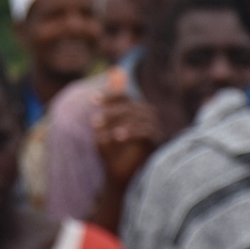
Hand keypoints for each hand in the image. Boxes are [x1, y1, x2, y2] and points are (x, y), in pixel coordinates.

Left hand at [93, 69, 162, 185]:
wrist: (118, 178)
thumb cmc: (111, 152)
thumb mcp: (104, 126)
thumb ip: (110, 101)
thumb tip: (116, 70)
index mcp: (137, 113)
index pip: (127, 97)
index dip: (111, 96)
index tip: (92, 100)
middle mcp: (150, 120)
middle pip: (134, 106)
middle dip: (112, 111)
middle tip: (93, 121)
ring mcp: (156, 131)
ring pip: (140, 118)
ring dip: (118, 122)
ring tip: (100, 132)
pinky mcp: (158, 144)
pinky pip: (147, 132)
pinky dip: (130, 132)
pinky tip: (115, 137)